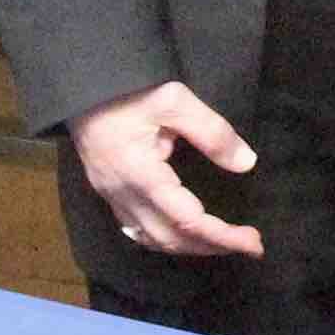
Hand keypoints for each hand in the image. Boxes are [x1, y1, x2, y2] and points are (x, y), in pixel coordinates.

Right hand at [73, 82, 263, 256]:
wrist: (80, 87)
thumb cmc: (127, 90)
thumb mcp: (174, 100)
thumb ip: (211, 132)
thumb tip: (246, 163)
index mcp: (142, 176)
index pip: (189, 221)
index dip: (224, 237)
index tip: (254, 242)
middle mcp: (124, 195)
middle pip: (171, 239)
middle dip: (212, 247)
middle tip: (248, 245)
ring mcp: (111, 196)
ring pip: (152, 239)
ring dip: (189, 246)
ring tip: (221, 241)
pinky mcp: (107, 191)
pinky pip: (136, 230)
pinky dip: (164, 238)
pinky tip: (181, 233)